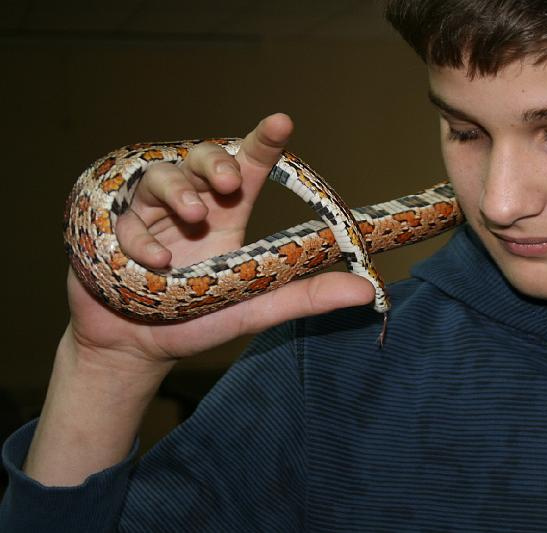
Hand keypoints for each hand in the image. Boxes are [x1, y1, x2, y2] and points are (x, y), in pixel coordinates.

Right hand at [68, 113, 374, 367]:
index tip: (281, 122)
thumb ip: (306, 297)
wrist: (138, 348)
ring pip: (161, 175)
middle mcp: (193, 205)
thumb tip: (365, 292)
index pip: (250, 166)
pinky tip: (154, 264)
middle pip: (203, 158)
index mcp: (229, 215)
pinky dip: (140, 238)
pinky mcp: (115, 229)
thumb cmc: (200, 321)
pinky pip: (126, 219)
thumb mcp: (257, 308)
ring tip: (194, 217)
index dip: (263, 141)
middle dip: (216, 161)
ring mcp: (151, 214)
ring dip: (178, 190)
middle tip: (230, 181)